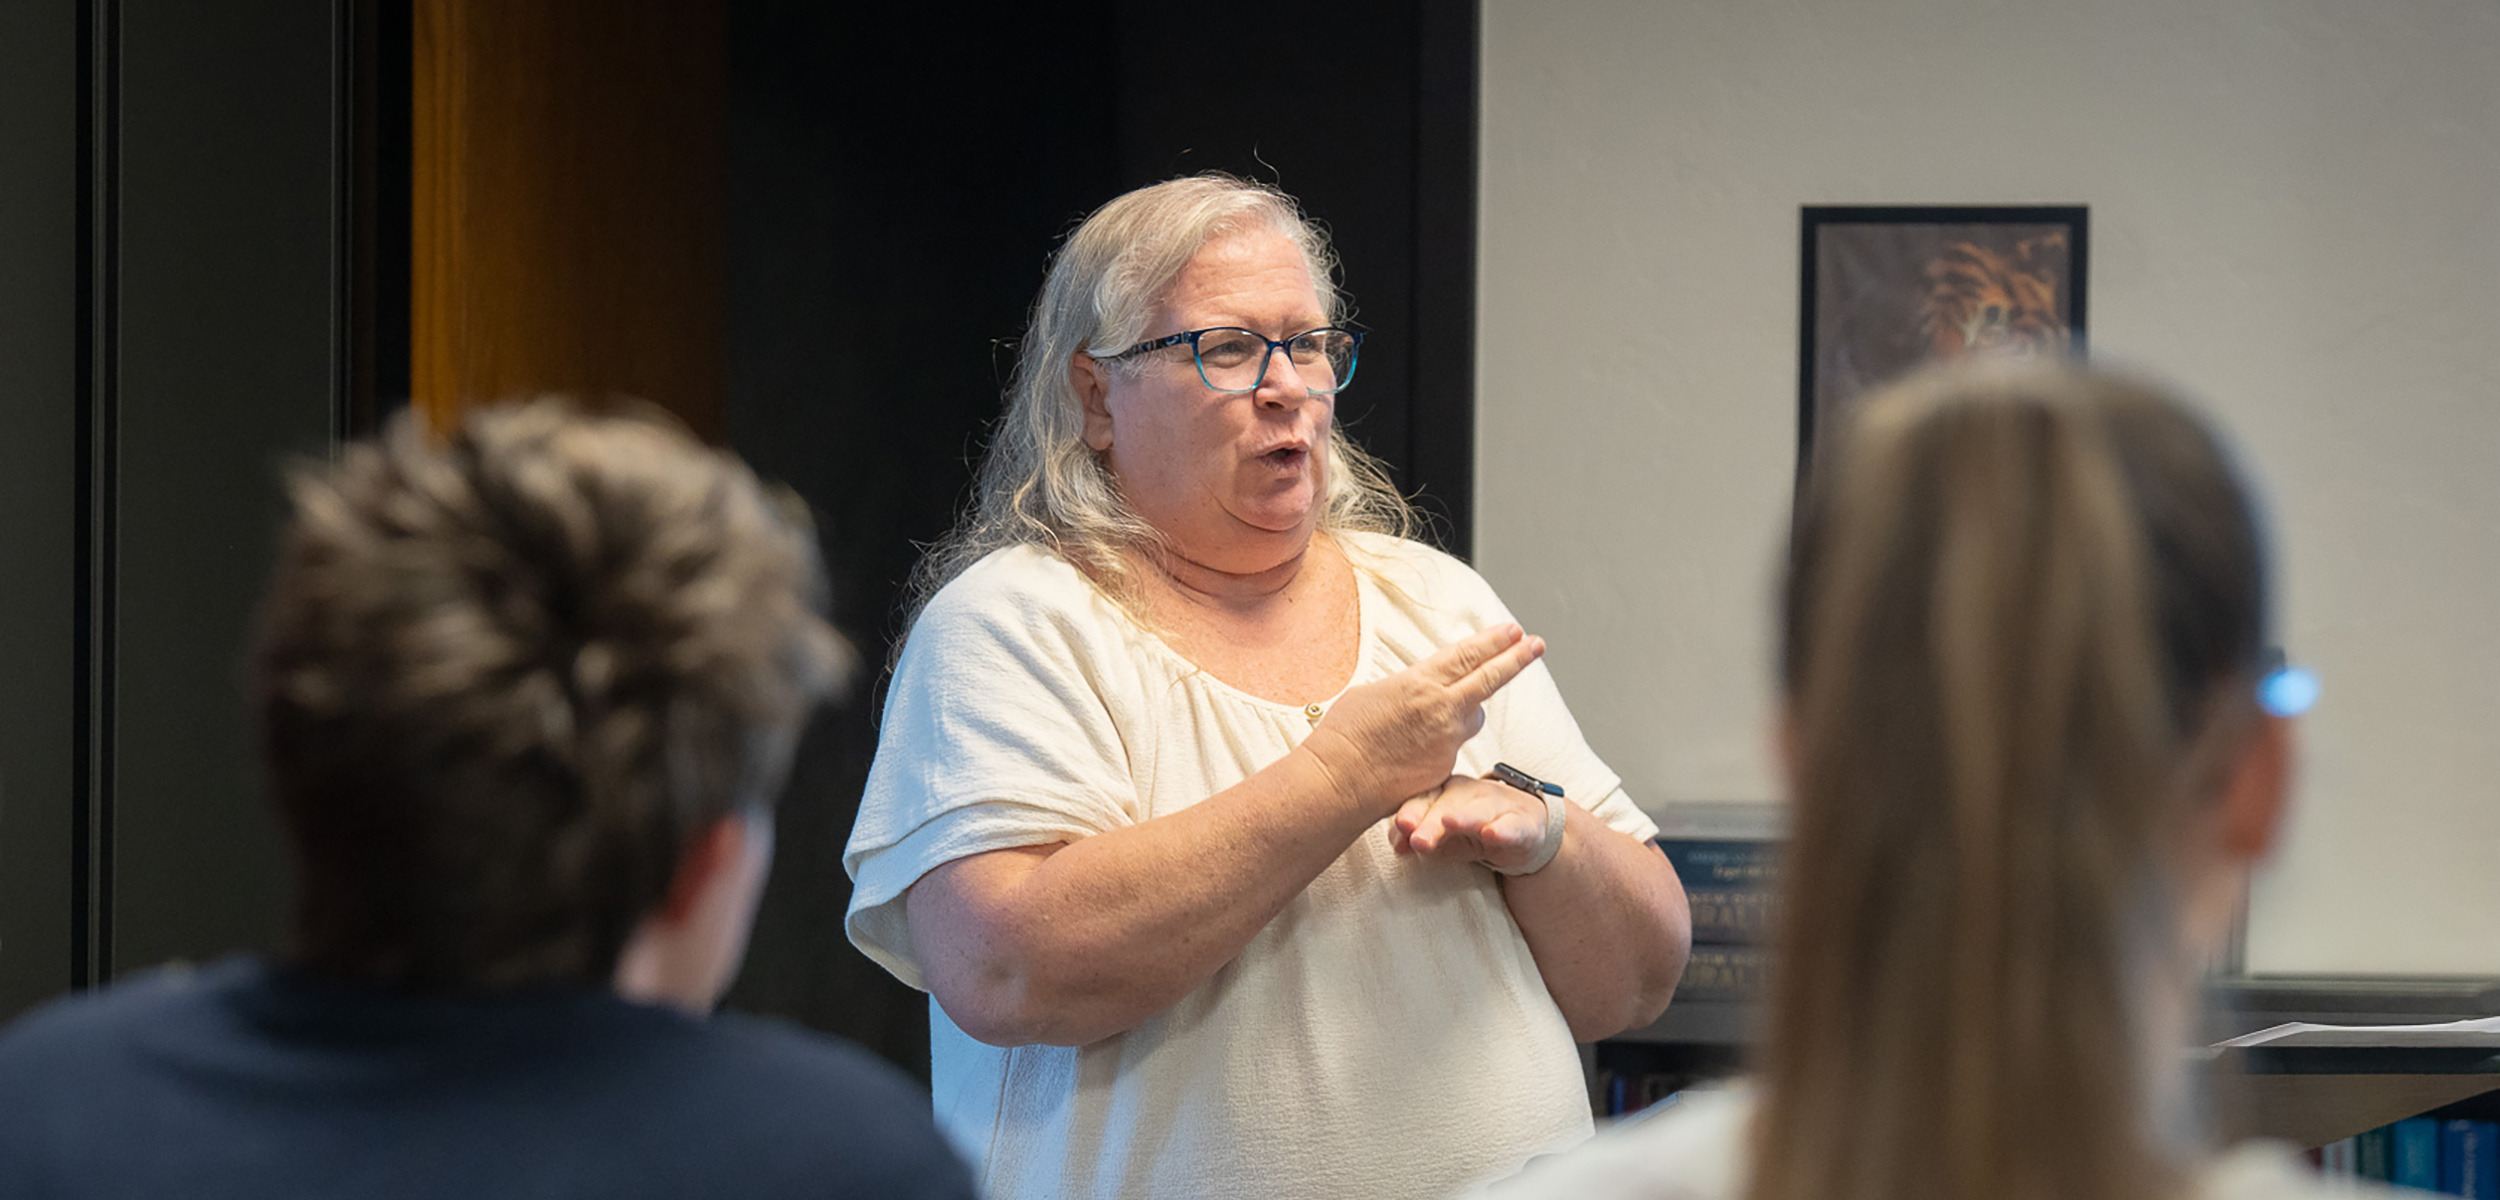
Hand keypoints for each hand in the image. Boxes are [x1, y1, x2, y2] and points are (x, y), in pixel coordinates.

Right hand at [1299, 624, 1544, 815]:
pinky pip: (1454, 747)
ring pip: (1473, 717)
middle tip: (1537, 644)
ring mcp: (1447, 741)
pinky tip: (1411, 751)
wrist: (1338, 781)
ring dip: (1466, 710)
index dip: (1494, 641)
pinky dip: (1442, 743)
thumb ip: (1408, 687)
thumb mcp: (1373, 693)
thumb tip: (1421, 688)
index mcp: (1420, 682)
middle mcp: (1441, 709)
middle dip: (1516, 659)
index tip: (1514, 630)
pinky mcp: (1445, 769)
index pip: (1468, 655)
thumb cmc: (1345, 735)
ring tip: (1432, 717)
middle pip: (1489, 679)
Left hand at [1390, 774, 1553, 871]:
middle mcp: (1469, 793)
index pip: (1424, 798)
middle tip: (1418, 840)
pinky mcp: (1521, 823)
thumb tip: (1398, 846)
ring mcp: (1497, 805)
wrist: (1519, 830)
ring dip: (1464, 817)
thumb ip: (1415, 837)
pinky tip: (1491, 834)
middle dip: (1432, 822)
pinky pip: (1512, 826)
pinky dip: (1502, 830)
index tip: (1402, 825)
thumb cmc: (1469, 831)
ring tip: (1449, 823)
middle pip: (1448, 804)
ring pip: (1479, 810)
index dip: (1412, 811)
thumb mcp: (1440, 836)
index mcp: (1443, 791)